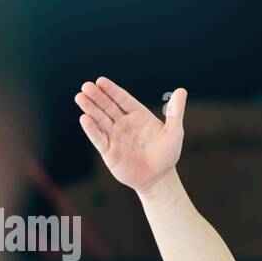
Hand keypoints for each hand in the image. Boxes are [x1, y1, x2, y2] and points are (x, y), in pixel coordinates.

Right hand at [75, 77, 185, 193]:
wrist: (159, 179)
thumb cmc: (168, 154)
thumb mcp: (174, 133)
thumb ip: (175, 112)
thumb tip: (181, 91)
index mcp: (138, 115)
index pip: (122, 99)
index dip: (112, 90)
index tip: (100, 81)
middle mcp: (124, 123)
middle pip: (108, 106)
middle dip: (97, 96)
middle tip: (86, 86)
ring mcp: (115, 136)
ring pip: (100, 119)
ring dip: (90, 108)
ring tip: (80, 97)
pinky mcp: (109, 151)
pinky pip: (98, 138)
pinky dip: (91, 129)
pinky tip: (84, 118)